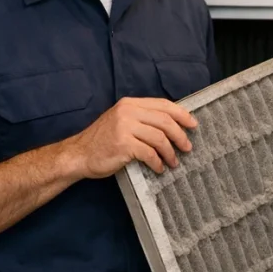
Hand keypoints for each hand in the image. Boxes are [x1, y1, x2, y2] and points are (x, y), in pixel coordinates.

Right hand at [66, 97, 196, 177]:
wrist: (79, 154)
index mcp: (130, 104)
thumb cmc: (102, 140)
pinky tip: (159, 168)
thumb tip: (171, 126)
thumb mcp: (121, 121)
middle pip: (165, 121)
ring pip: (159, 138)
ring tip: (173, 162)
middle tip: (187, 147)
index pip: (162, 104)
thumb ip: (142, 119)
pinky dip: (157, 162)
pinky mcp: (123, 144)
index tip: (193, 124)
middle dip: (180, 135)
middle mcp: (128, 112)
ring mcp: (125, 127)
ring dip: (170, 152)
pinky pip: (149, 153)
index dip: (181, 114)